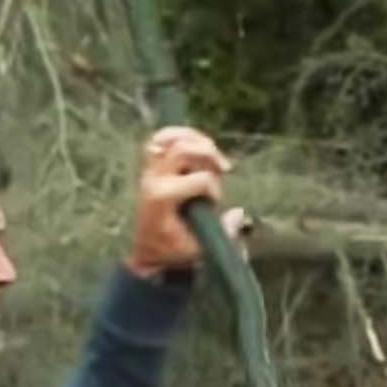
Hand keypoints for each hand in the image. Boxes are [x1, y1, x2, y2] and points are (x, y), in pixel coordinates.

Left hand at [127, 125, 249, 278]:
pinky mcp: (150, 166)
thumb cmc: (171, 250)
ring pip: (171, 137)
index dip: (214, 189)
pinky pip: (161, 139)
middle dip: (209, 155)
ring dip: (197, 140)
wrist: (147, 251)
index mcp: (161, 198)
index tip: (215, 204)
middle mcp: (153, 179)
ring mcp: (149, 170)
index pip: (198, 179)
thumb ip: (221, 233)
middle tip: (223, 168)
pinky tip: (198, 143)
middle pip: (183, 149)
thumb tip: (239, 214)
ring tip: (212, 153)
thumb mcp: (198, 249)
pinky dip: (180, 134)